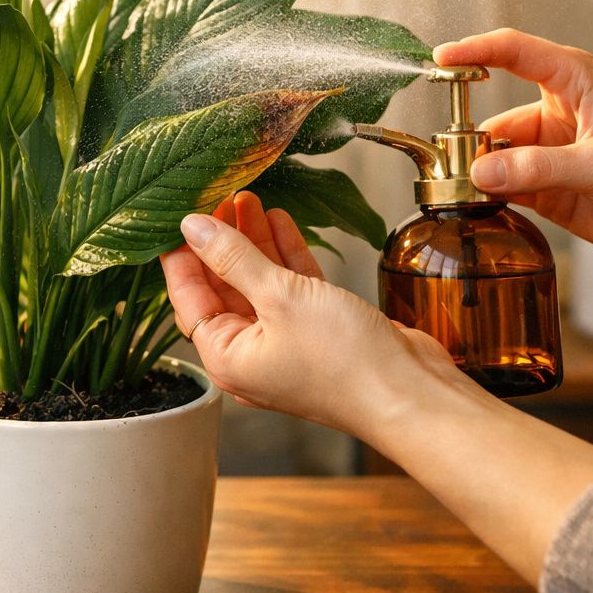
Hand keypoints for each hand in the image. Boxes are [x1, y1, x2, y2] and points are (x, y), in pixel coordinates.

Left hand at [160, 192, 471, 433]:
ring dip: (253, 242)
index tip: (181, 215)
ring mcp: (287, 342)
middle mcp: (252, 354)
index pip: (188, 298)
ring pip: (259, 283)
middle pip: (223, 288)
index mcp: (228, 357)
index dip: (183, 255)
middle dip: (221, 242)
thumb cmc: (346, 363)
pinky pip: (293, 287)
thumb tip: (193, 228)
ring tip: (246, 199)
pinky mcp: (320, 330)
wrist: (411, 394)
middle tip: (218, 198)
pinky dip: (286, 255)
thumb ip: (234, 258)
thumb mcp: (280, 298)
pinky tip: (281, 221)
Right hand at [434, 28, 592, 266]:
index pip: (514, 52)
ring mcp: (551, 152)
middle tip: (456, 169)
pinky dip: (489, 196)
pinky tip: (483, 207)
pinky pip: (504, 186)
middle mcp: (558, 113)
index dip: (474, 51)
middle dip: (471, 141)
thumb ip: (538, 168)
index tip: (439, 60)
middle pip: (494, 118)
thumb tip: (481, 172)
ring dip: (479, 174)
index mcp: (575, 82)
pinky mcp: (549, 188)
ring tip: (470, 194)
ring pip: (495, 157)